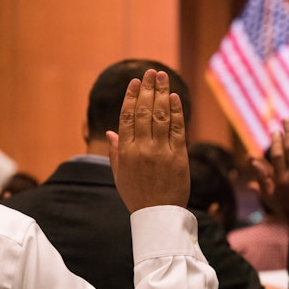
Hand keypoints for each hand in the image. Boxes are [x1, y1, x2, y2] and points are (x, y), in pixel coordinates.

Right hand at [106, 69, 188, 212]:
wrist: (158, 216)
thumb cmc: (137, 196)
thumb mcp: (119, 175)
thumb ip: (115, 152)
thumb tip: (110, 132)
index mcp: (126, 152)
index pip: (126, 117)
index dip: (130, 96)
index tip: (134, 82)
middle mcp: (142, 148)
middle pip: (143, 111)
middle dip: (147, 89)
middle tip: (150, 72)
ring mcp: (161, 152)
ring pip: (161, 116)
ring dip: (161, 93)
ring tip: (162, 77)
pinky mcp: (178, 157)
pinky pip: (177, 129)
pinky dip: (176, 111)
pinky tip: (174, 97)